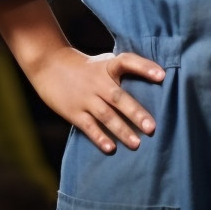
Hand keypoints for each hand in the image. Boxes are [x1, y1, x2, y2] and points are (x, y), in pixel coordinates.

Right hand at [27, 47, 164, 153]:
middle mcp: (97, 82)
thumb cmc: (85, 67)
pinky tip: (110, 148)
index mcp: (107, 67)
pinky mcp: (73, 111)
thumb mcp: (103, 62)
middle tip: (152, 127)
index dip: (144, 67)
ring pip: (105, 115)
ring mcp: (85, 98)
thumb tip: (155, 81)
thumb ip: (123, 72)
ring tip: (136, 144)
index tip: (162, 75)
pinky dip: (99, 137)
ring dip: (121, 130)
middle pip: (118, 97)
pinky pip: (88, 126)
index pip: (127, 61)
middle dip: (135, 113)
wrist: (48, 64)